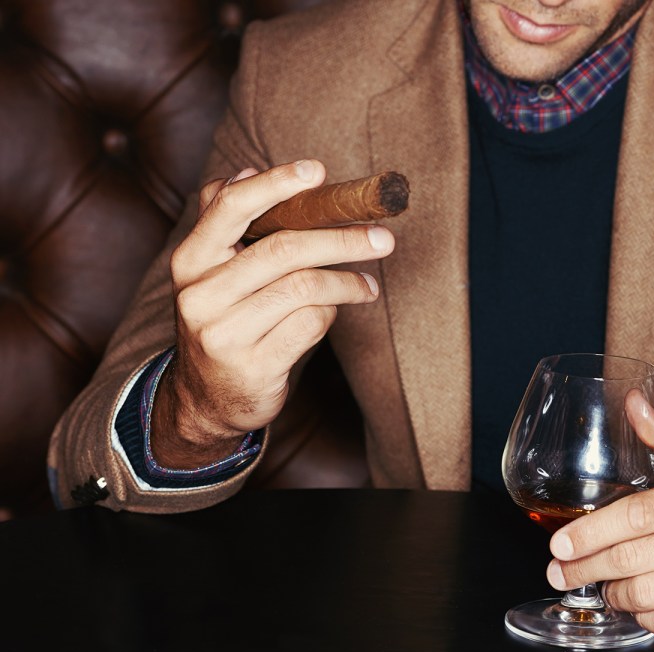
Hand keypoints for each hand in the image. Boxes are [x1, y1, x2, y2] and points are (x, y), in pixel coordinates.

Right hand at [152, 159, 393, 466]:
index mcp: (191, 259)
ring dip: (348, 281)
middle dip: (341, 239)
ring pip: (304, 287)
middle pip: (283, 248)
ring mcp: (224, 333)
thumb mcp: (212, 273)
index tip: (318, 171)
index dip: (276, 184)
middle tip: (382, 237)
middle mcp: (200, 294)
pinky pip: (310, 324)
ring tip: (369, 283)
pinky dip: (335, 310)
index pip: (231, 207)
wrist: (206, 399)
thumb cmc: (226, 320)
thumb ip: (227, 226)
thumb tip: (248, 171)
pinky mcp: (253, 366)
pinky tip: (346, 306)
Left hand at [546, 420, 653, 639]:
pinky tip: (642, 609)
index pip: (637, 516)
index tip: (561, 545)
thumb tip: (630, 407)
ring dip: (617, 597)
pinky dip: (652, 620)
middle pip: (636, 560)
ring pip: (653, 596)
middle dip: (588, 571)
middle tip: (563, 574)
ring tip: (603, 590)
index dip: (591, 534)